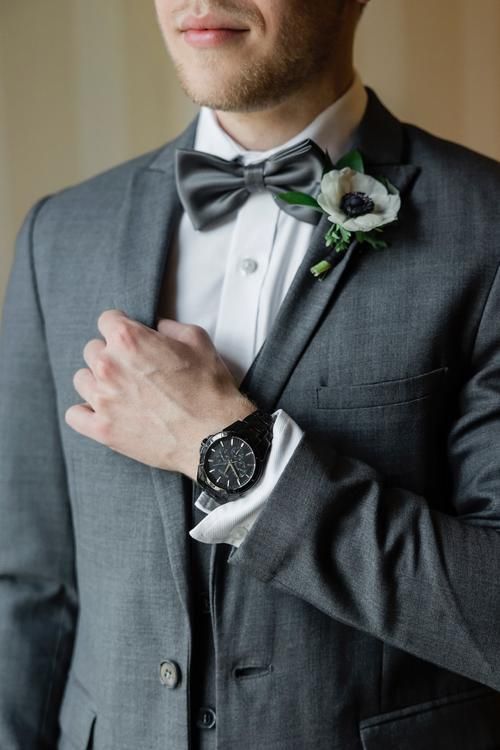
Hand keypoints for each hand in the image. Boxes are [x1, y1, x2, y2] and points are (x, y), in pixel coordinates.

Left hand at [65, 310, 256, 479]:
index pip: (106, 319)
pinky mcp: (103, 429)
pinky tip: (103, 412)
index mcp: (129, 340)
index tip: (130, 337)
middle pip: (92, 349)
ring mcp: (103, 400)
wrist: (214, 435)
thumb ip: (171, 328)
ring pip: (81, 379)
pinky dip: (85, 412)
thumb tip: (158, 328)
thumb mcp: (198, 341)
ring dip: (96, 381)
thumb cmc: (209, 388)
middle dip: (111, 354)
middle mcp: (109, 366)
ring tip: (118, 390)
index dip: (121, 326)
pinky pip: (75, 415)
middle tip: (132, 368)